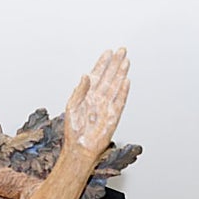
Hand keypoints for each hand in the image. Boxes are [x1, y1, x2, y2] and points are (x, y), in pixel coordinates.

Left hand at [62, 49, 129, 164]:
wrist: (80, 147)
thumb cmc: (74, 130)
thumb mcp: (71, 106)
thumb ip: (79, 90)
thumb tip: (85, 76)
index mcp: (88, 94)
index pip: (97, 74)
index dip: (103, 63)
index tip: (108, 52)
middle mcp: (98, 98)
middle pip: (109, 77)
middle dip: (115, 63)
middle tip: (122, 51)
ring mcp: (107, 106)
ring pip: (116, 86)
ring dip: (121, 74)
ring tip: (126, 62)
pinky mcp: (113, 116)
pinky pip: (120, 101)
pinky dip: (123, 91)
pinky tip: (126, 81)